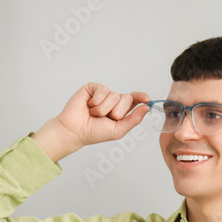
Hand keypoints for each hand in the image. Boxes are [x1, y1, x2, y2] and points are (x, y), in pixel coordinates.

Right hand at [33, 83, 149, 161]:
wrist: (75, 130)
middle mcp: (113, 101)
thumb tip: (146, 108)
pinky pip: (103, 90)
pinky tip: (89, 106)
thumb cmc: (94, 133)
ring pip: (114, 95)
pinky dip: (96, 101)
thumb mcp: (118, 130)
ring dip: (103, 109)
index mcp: (120, 110)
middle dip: (116, 112)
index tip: (146, 99)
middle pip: (126, 98)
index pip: (134, 100)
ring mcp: (103, 93)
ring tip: (94, 114)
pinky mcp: (92, 88)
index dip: (141, 97)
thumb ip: (133, 119)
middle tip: (104, 118)